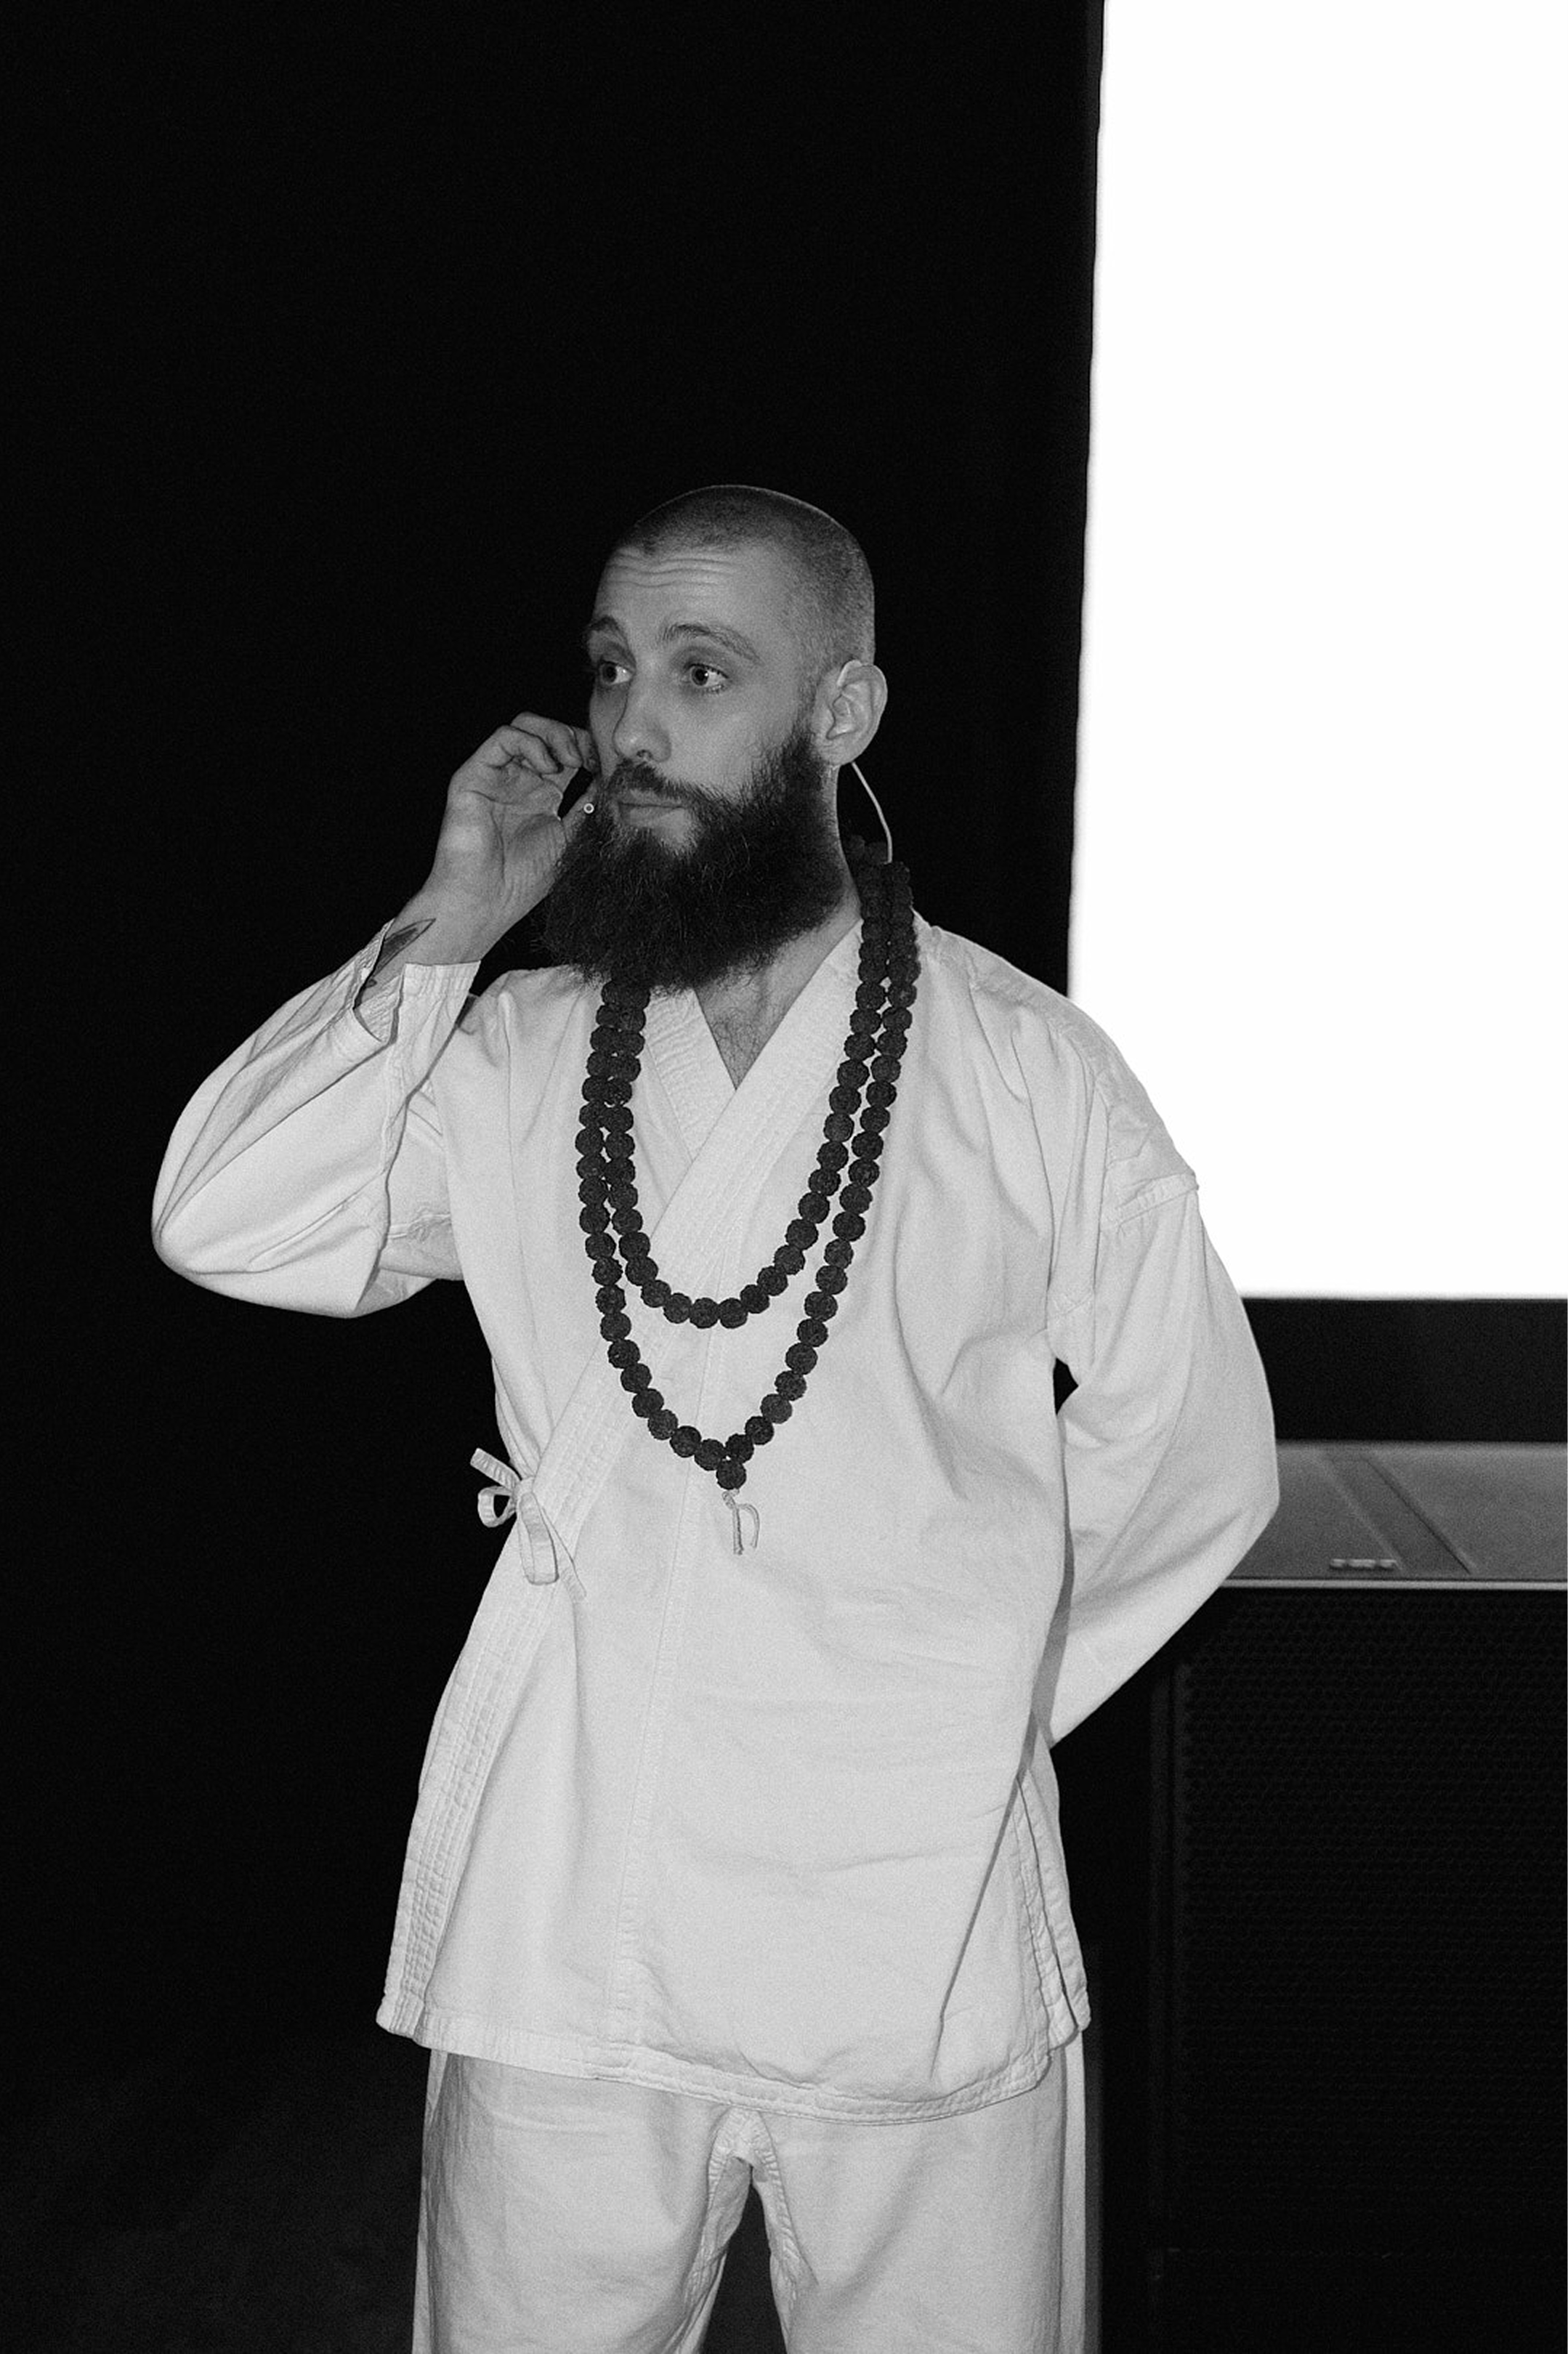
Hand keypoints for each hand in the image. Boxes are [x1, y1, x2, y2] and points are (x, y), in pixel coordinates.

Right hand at [417, 712, 599, 955]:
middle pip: (546, 732)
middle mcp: (518, 779)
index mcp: (541, 793)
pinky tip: (548, 766)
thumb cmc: (522, 881)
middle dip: (572, 736)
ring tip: (571, 760)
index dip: (588, 749)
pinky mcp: (473, 776)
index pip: (566, 752)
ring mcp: (496, 776)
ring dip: (554, 734)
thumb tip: (610, 782)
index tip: (605, 765)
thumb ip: (586, 809)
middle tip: (590, 757)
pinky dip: (529, 742)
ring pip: (524, 726)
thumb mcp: (569, 840)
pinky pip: (502, 738)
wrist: (485, 903)